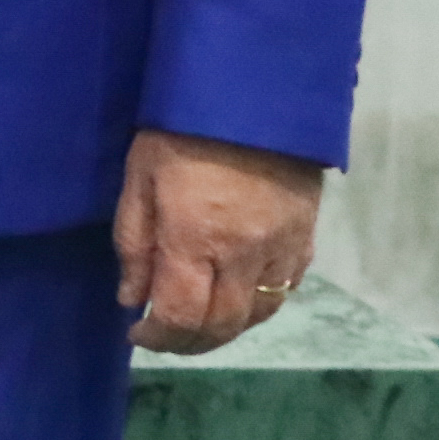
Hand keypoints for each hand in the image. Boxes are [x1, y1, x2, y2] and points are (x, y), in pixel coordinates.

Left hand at [113, 128, 324, 352]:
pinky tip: (236, 299)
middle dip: (188, 342)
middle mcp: (243, 255)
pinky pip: (285, 290)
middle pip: (221, 326)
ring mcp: (281, 250)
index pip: (180, 315)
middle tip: (164, 338)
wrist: (255, 97)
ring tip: (197, 323)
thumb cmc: (181, 131)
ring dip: (225, 330)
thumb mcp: (139, 177)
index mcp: (194, 238)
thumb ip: (134, 242)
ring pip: (257, 315)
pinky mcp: (306, 239)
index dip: (157, 337)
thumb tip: (132, 299)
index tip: (137, 333)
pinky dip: (258, 306)